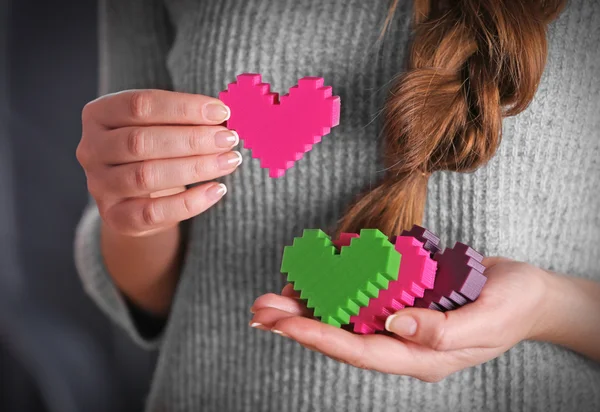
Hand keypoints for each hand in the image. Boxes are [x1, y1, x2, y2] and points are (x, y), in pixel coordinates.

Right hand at [76, 89, 241, 236]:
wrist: (140, 197)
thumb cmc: (156, 150)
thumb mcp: (162, 127)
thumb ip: (186, 118)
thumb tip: (226, 115)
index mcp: (99, 114)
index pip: (139, 105)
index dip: (183, 107)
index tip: (221, 111)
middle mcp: (91, 149)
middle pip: (141, 141)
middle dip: (192, 139)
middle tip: (229, 138)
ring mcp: (100, 185)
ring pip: (146, 176)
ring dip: (196, 167)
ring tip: (230, 160)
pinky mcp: (117, 217)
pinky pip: (154, 212)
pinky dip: (190, 202)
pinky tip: (217, 189)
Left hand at [250, 257, 553, 381]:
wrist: (529, 293)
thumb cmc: (514, 305)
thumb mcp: (489, 320)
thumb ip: (444, 330)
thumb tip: (396, 325)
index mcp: (421, 356)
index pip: (360, 351)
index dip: (319, 336)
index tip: (284, 323)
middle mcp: (403, 342)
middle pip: (342, 337)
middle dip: (299, 324)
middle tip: (260, 310)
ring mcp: (401, 322)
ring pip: (346, 318)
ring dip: (308, 306)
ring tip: (272, 296)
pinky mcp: (402, 299)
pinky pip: (361, 297)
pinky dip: (334, 287)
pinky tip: (311, 277)